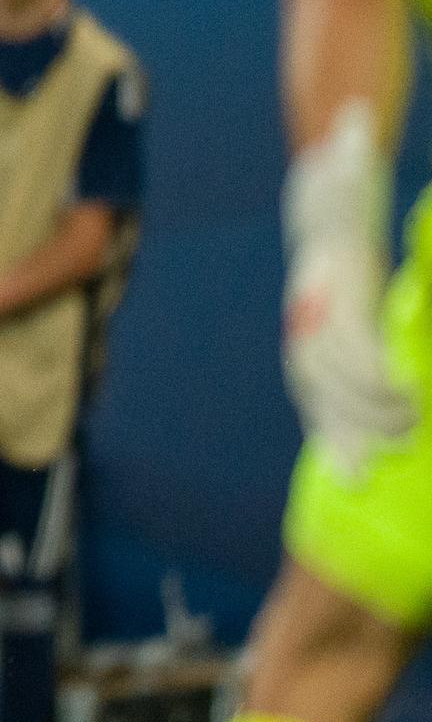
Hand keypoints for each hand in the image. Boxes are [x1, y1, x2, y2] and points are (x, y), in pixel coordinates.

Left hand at [284, 253, 415, 475]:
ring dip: (386, 405)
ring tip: (416, 415)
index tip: (359, 480)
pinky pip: (360, 354)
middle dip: (373, 433)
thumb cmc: (352, 299)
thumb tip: (396, 427)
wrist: (333, 242)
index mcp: (307, 375)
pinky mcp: (337, 313)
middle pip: (337, 410)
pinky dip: (382, 375)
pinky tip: (406, 385)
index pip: (324, 424)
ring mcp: (318, 337)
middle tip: (411, 440)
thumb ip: (364, 383)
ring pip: (350, 386)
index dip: (342, 452)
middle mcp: (305, 361)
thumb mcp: (352, 345)